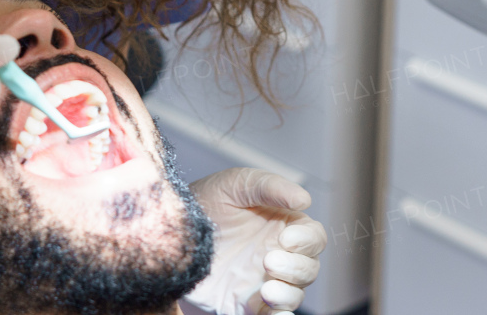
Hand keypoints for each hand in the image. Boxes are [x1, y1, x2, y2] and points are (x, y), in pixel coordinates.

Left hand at [184, 168, 327, 314]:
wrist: (173, 231)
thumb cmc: (207, 201)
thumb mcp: (235, 183)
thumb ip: (269, 186)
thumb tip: (304, 200)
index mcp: (283, 225)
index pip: (314, 237)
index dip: (307, 239)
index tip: (287, 237)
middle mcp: (279, 254)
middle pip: (310, 267)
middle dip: (296, 267)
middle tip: (268, 260)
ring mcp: (264, 280)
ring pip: (296, 293)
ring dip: (288, 294)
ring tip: (266, 290)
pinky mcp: (247, 303)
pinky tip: (275, 314)